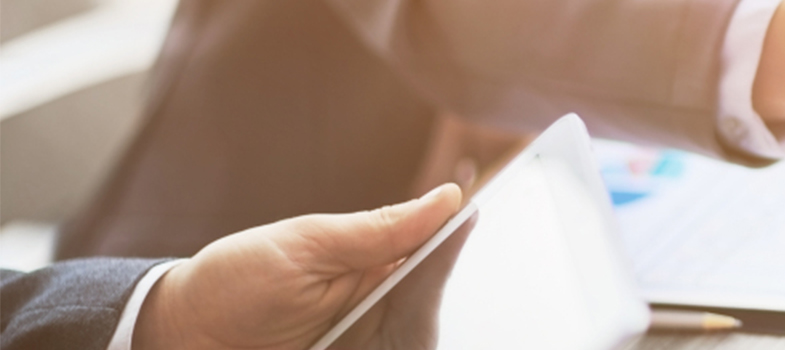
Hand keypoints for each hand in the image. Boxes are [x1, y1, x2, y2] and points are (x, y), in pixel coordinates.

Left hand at [134, 184, 470, 349]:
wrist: (179, 337)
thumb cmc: (235, 282)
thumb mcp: (304, 247)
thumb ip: (377, 230)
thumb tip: (447, 197)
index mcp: (375, 267)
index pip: (436, 253)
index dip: (458, 243)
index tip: (474, 221)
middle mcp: (379, 309)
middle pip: (433, 310)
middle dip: (434, 302)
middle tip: (426, 291)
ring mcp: (366, 344)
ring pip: (417, 339)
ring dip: (416, 333)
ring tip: (416, 327)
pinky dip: (400, 346)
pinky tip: (403, 342)